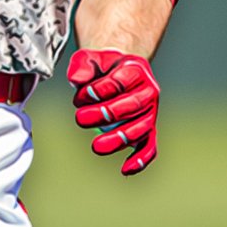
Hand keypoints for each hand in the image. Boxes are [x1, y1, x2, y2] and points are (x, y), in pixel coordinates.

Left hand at [67, 48, 159, 175]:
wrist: (117, 68)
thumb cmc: (102, 65)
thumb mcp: (88, 58)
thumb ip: (81, 66)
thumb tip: (76, 80)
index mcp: (136, 69)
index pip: (122, 81)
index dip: (102, 89)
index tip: (84, 93)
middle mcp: (148, 91)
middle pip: (133, 105)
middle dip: (106, 114)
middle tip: (81, 118)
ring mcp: (150, 111)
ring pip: (141, 128)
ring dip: (119, 139)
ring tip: (96, 146)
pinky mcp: (147, 128)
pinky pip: (149, 146)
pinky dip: (140, 159)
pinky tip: (125, 169)